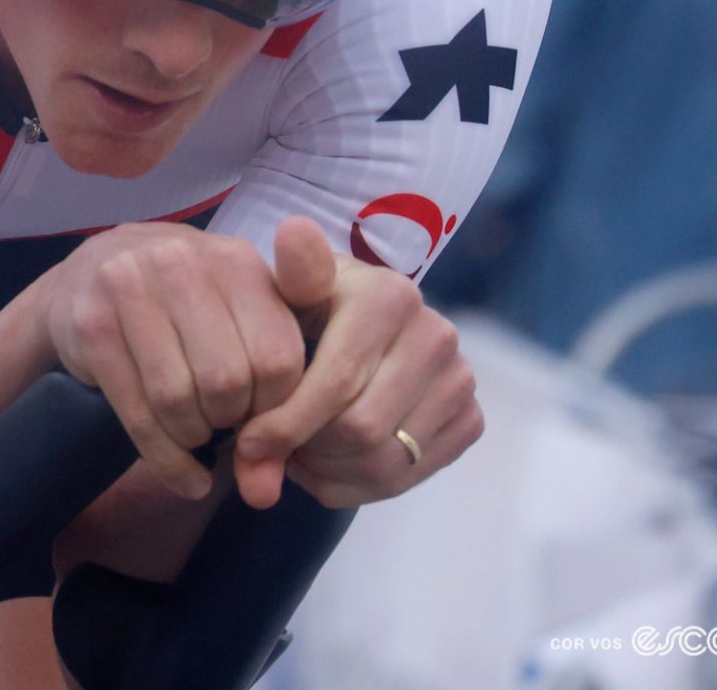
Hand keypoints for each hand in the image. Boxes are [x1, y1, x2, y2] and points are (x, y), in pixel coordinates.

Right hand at [44, 221, 334, 499]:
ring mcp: (128, 289)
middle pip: (228, 381)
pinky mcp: (90, 324)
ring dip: (194, 437)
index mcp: (236, 261)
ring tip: (197, 434)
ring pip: (177, 399)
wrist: (92, 271)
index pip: (278, 357)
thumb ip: (278, 380)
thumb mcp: (242, 311)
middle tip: (224, 423)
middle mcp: (181, 264)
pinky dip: (165, 460)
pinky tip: (184, 476)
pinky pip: (136, 412)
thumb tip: (268, 483)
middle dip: (231, 421)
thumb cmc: (185, 301)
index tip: (262, 416)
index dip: (276, 406)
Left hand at [232, 217, 483, 509]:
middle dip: (305, 448)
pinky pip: (408, 477)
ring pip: (385, 461)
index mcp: (390, 295)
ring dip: (328, 470)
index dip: (283, 424)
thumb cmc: (309, 310)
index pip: (335, 383)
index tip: (246, 442)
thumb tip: (293, 231)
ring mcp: (461, 379)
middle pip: (360, 430)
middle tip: (271, 447)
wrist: (357, 325)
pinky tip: (329, 462)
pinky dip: (357, 484)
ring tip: (296, 452)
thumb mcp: (288, 290)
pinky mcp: (470, 418)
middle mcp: (437, 334)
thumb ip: (284, 276)